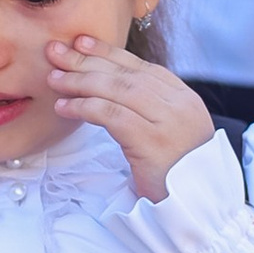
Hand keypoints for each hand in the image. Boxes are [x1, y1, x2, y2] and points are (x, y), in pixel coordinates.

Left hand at [44, 34, 213, 201]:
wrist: (199, 209)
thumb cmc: (178, 177)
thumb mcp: (169, 136)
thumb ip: (150, 111)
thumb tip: (108, 92)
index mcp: (184, 99)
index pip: (141, 67)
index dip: (108, 53)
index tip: (81, 43)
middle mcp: (179, 105)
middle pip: (126, 74)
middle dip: (87, 61)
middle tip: (55, 52)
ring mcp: (168, 122)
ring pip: (117, 90)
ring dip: (80, 82)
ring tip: (54, 79)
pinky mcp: (153, 142)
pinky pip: (112, 115)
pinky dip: (85, 107)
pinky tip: (65, 107)